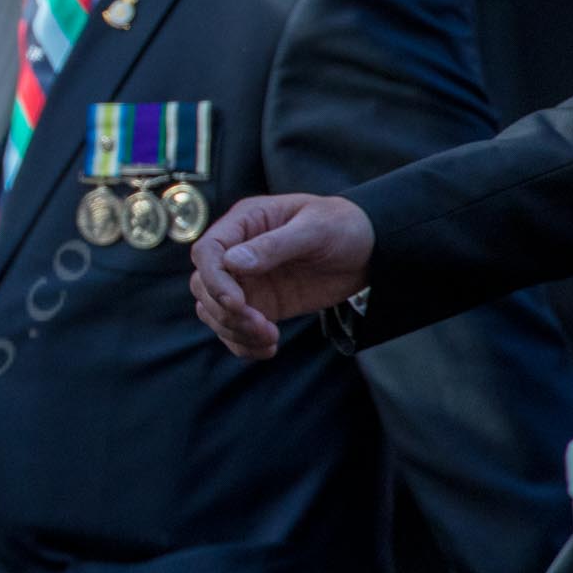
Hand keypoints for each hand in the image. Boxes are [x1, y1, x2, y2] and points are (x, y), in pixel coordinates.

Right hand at [189, 194, 374, 359]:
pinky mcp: (262, 304)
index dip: (214, 280)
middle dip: (226, 312)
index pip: (207, 253)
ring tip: (269, 339)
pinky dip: (244, 344)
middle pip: (204, 285)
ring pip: (213, 311)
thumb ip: (273, 246)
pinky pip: (236, 328)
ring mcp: (247, 281)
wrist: (368, 249)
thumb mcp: (314, 229)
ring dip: (234, 331)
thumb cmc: (341, 225)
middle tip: (262, 326)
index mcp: (243, 224)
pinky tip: (269, 348)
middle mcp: (237, 252)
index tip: (238, 304)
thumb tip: (232, 263)